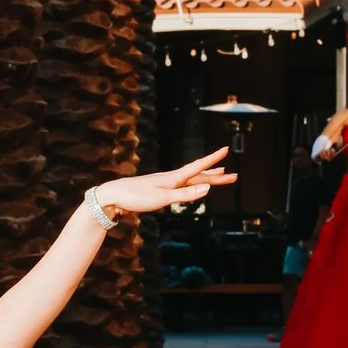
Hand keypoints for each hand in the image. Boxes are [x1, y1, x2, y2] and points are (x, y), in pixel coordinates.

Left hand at [96, 149, 237, 216]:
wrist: (113, 197)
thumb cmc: (136, 197)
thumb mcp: (163, 198)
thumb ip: (185, 194)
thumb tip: (208, 189)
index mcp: (174, 178)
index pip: (198, 167)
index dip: (213, 159)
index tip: (226, 149)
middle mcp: (172, 179)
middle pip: (199, 176)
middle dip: (217, 175)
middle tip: (234, 176)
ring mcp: (166, 184)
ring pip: (192, 180)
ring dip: (207, 178)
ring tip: (219, 174)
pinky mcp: (160, 191)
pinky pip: (183, 186)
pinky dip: (193, 184)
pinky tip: (193, 185)